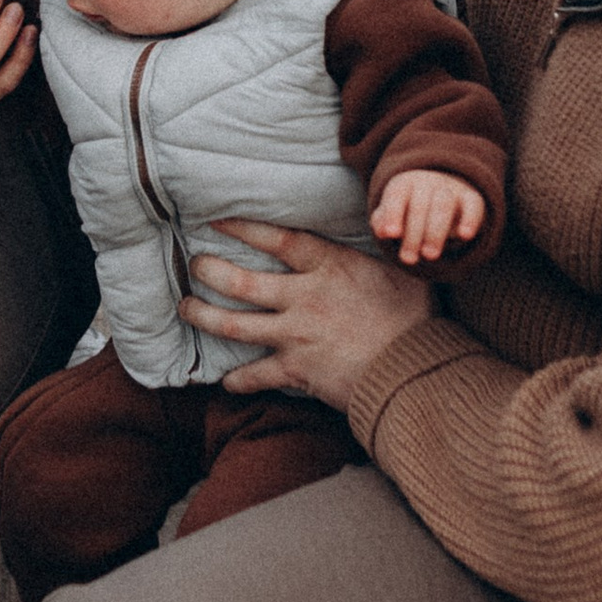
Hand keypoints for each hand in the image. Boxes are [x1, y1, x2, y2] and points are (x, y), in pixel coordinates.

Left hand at [181, 220, 439, 411]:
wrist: (414, 369)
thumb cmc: (415, 318)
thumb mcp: (397, 270)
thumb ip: (373, 251)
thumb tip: (378, 227)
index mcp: (328, 267)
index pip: (276, 240)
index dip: (243, 227)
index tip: (217, 220)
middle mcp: (303, 298)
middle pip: (240, 282)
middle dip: (209, 271)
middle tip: (195, 265)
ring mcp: (295, 336)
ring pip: (233, 325)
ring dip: (203, 316)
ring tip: (186, 308)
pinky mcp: (296, 371)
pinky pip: (254, 376)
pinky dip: (237, 381)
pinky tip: (225, 381)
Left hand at [369, 167, 485, 266]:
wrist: (442, 191)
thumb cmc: (410, 208)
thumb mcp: (393, 213)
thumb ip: (383, 221)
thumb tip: (381, 231)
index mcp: (404, 183)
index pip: (396, 194)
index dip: (393, 213)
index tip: (391, 235)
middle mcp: (427, 182)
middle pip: (419, 205)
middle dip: (413, 234)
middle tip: (407, 260)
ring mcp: (451, 188)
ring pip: (444, 204)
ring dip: (436, 231)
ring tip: (429, 256)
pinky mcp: (471, 198)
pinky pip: (473, 205)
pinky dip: (470, 219)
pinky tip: (464, 236)